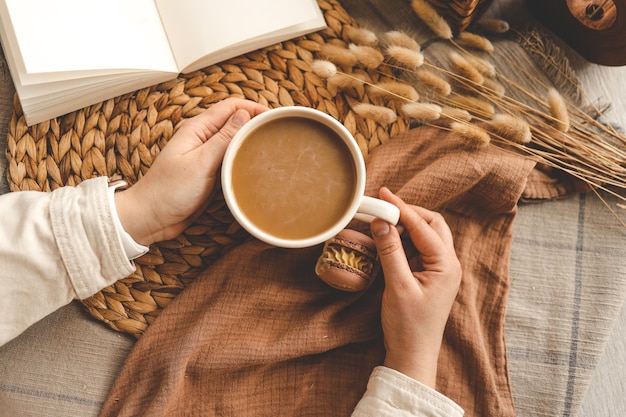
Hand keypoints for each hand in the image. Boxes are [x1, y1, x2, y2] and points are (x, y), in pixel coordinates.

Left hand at [114, 98, 268, 245]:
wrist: (151, 218)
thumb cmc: (169, 191)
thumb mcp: (200, 163)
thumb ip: (223, 138)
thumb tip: (244, 114)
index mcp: (197, 129)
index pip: (230, 107)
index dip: (253, 107)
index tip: (273, 116)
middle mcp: (202, 139)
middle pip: (234, 122)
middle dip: (254, 124)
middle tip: (277, 133)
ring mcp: (206, 156)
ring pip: (234, 142)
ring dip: (250, 143)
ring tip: (271, 149)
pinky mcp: (209, 173)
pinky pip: (230, 161)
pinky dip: (243, 160)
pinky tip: (255, 167)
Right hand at [370, 187, 460, 387]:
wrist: (412, 355)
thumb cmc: (409, 326)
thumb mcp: (397, 286)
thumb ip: (390, 251)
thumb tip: (381, 221)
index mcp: (446, 265)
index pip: (424, 226)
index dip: (402, 209)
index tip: (383, 195)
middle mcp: (447, 264)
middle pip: (431, 225)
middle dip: (408, 213)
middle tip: (383, 206)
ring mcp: (438, 270)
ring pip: (424, 236)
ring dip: (404, 227)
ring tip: (380, 221)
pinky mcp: (427, 276)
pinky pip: (416, 250)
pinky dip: (401, 241)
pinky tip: (385, 240)